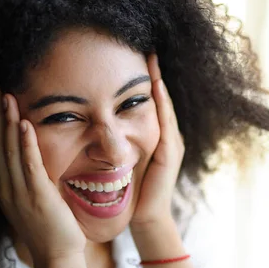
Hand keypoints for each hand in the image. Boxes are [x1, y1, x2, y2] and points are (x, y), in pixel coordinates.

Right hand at [0, 89, 85, 263]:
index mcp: (3, 188)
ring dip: (7, 122)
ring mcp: (19, 192)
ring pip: (9, 151)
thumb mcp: (32, 199)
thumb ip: (28, 179)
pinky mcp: (37, 196)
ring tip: (6, 98)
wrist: (57, 256)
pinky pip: (28, 165)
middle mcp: (5, 188)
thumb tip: (31, 158)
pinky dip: (25, 143)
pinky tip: (23, 124)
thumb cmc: (48, 228)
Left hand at [130, 54, 184, 231]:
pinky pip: (166, 124)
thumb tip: (96, 125)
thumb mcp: (123, 160)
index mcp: (156, 138)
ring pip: (166, 107)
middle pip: (161, 100)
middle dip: (156, 75)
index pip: (150, 104)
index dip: (146, 82)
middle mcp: (168, 137)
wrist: (145, 216)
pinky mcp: (170, 154)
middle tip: (149, 50)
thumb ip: (117, 142)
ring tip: (154, 62)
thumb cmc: (132, 190)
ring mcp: (172, 145)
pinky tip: (156, 88)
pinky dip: (162, 105)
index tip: (136, 58)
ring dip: (160, 84)